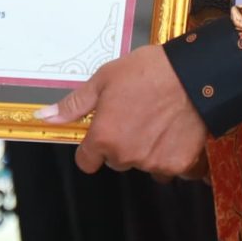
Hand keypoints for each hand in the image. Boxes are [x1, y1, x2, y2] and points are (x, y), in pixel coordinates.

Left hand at [38, 44, 207, 178]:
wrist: (196, 74)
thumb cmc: (149, 71)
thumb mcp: (104, 79)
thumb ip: (75, 104)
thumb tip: (45, 117)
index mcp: (104, 138)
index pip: (87, 161)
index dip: (94, 147)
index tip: (106, 132)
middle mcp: (127, 156)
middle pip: (117, 161)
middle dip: (124, 143)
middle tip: (139, 115)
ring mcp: (155, 164)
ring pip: (146, 165)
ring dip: (150, 149)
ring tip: (162, 120)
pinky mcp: (182, 166)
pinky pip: (173, 169)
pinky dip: (176, 155)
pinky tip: (180, 131)